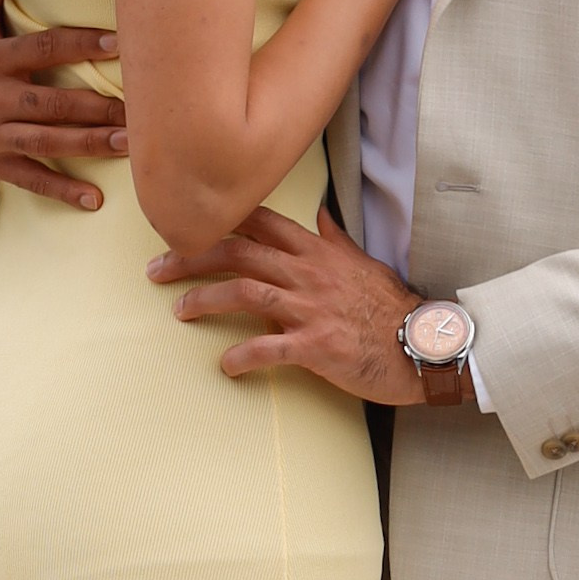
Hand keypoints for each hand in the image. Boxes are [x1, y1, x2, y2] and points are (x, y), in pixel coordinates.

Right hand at [0, 0, 126, 213]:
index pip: (42, 49)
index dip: (79, 45)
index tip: (118, 42)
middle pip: (51, 104)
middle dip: (95, 107)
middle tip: (140, 109)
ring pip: (47, 141)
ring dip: (90, 145)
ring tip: (130, 144)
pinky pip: (31, 178)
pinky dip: (61, 190)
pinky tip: (93, 200)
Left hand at [147, 203, 442, 404]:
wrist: (422, 345)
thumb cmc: (391, 307)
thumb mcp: (364, 262)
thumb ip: (335, 239)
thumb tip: (321, 213)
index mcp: (316, 251)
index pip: (259, 222)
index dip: (216, 221)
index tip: (181, 225)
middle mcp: (308, 273)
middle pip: (238, 252)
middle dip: (189, 257)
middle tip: (156, 270)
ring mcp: (312, 308)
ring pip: (245, 292)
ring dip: (204, 300)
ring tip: (178, 311)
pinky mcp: (317, 345)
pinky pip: (269, 348)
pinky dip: (241, 357)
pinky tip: (225, 366)